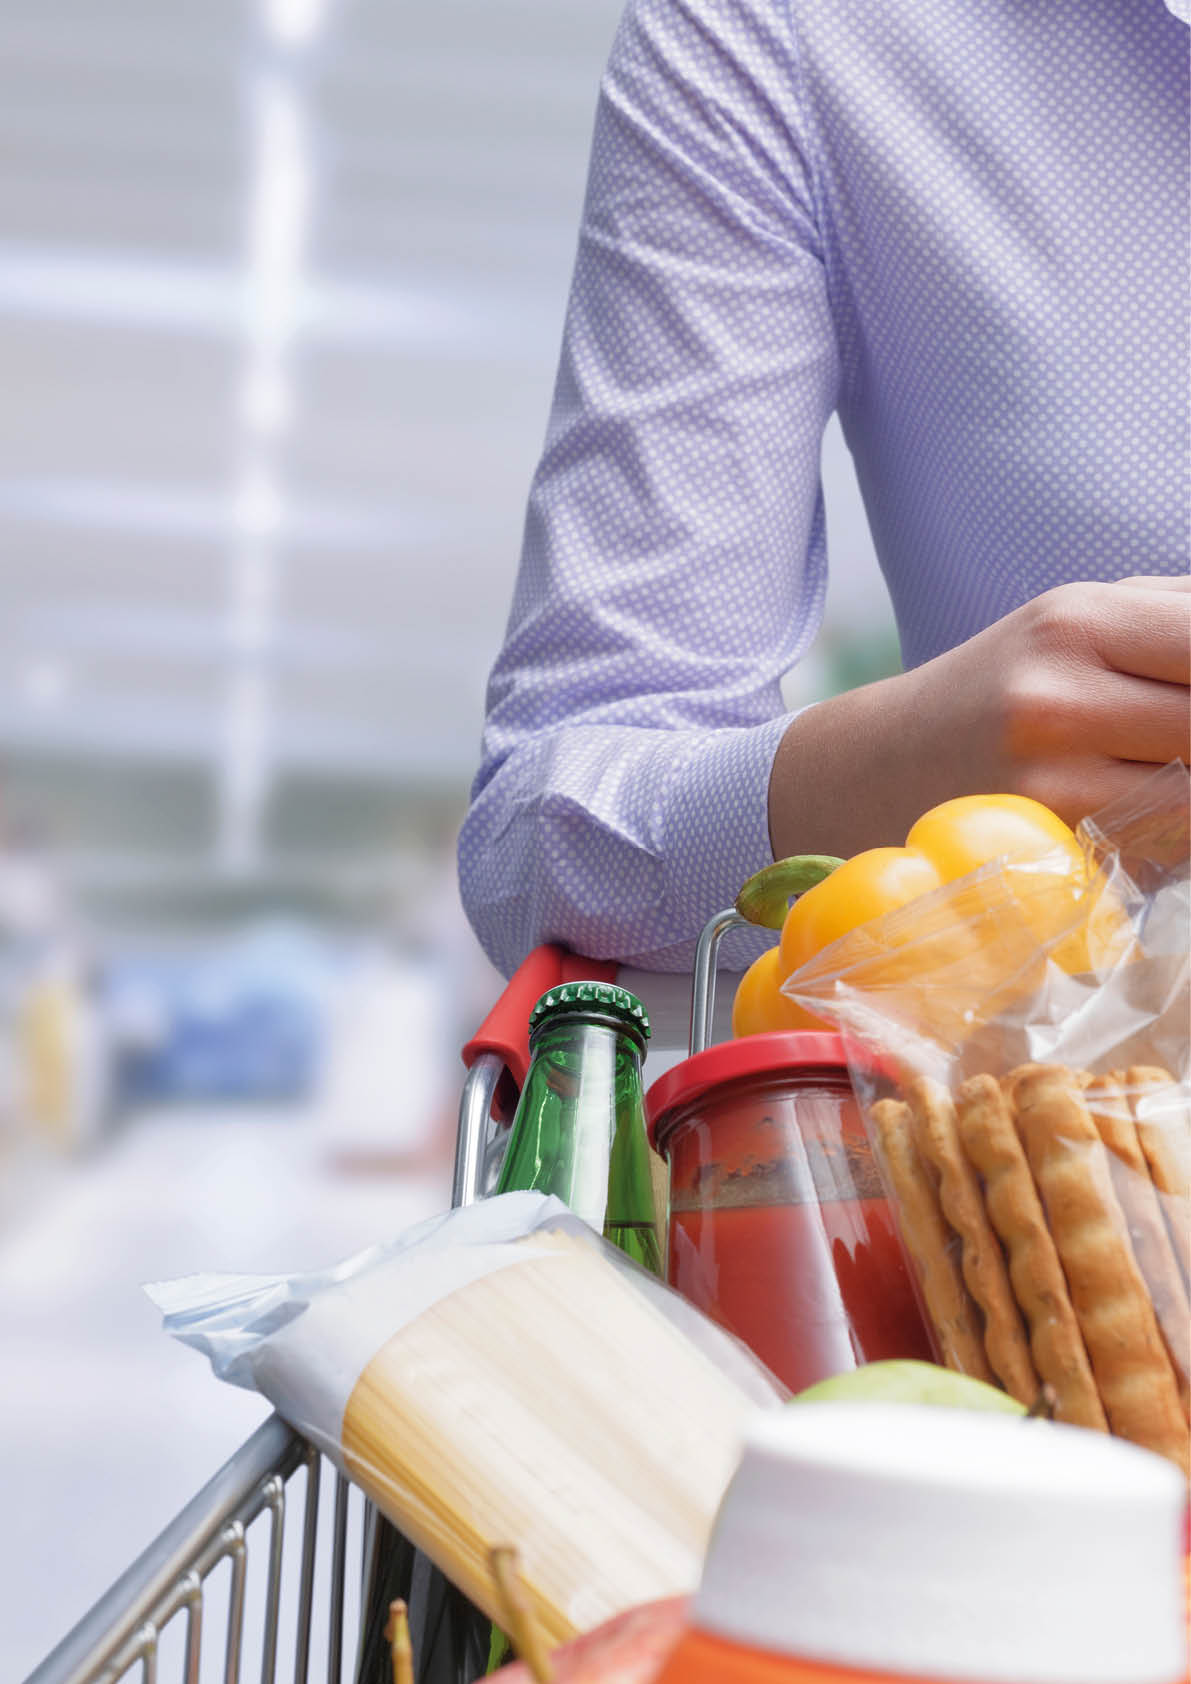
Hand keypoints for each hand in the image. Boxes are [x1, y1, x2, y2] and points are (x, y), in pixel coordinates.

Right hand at [769, 577, 1189, 857]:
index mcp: (1077, 621)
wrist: (877, 769)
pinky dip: (1180, 836)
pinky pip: (1165, 851)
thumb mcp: (1079, 622)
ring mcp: (1048, 786)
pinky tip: (1150, 815)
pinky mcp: (1047, 855)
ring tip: (1165, 761)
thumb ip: (1183, 617)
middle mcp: (1056, 699)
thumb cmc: (1003, 689)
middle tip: (1188, 736)